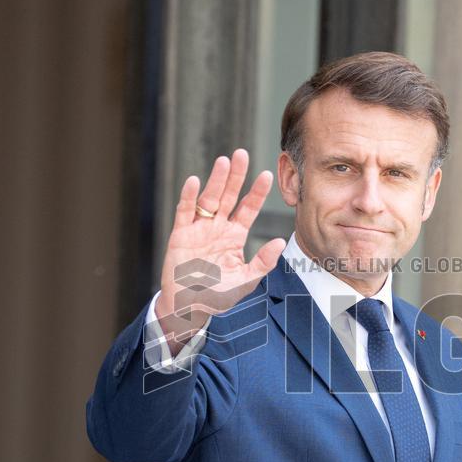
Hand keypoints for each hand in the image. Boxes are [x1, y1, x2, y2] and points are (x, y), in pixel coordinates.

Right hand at [155, 149, 285, 356]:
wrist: (188, 307)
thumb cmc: (217, 296)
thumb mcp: (245, 280)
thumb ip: (263, 262)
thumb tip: (280, 242)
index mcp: (234, 237)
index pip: (248, 209)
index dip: (256, 192)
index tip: (267, 174)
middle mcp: (217, 228)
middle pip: (228, 196)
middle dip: (236, 176)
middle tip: (242, 154)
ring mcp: (199, 230)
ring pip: (208, 199)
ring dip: (215, 181)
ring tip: (224, 161)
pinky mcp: (180, 235)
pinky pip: (185, 212)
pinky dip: (189, 197)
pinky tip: (194, 181)